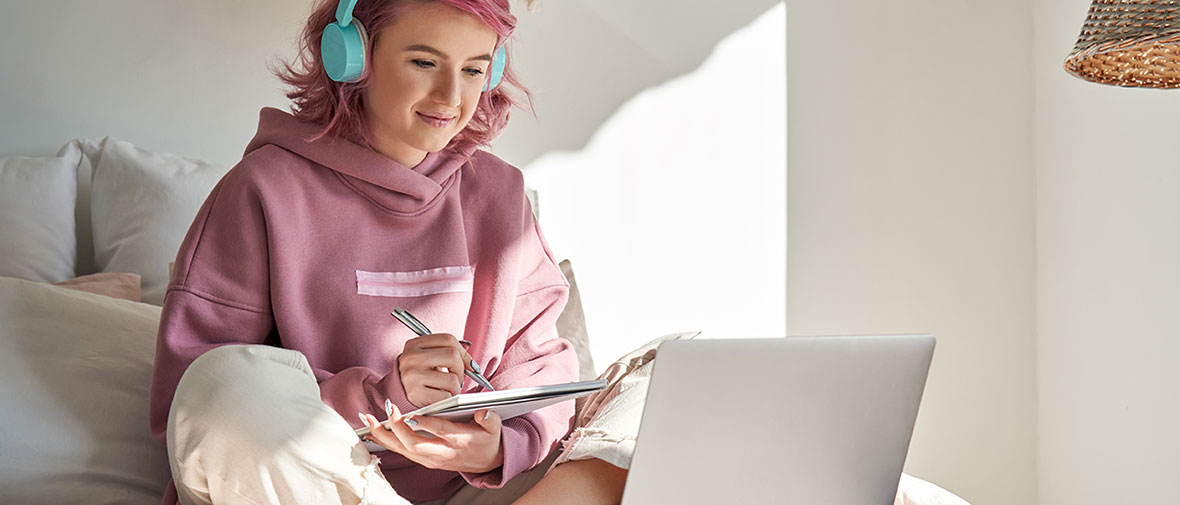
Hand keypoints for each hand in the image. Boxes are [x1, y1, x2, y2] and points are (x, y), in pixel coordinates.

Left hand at [360, 405, 503, 473]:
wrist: (486, 463)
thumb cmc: (487, 441)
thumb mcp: (495, 429)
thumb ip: (490, 419)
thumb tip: (484, 412)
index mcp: (459, 441)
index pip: (441, 432)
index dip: (425, 424)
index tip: (411, 414)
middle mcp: (442, 452)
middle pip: (415, 445)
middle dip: (397, 429)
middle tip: (388, 410)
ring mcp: (430, 458)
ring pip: (403, 449)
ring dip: (384, 435)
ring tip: (368, 420)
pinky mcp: (424, 459)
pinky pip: (400, 451)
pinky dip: (385, 442)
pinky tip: (372, 432)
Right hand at [398, 333, 475, 406]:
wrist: (398, 393)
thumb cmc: (419, 374)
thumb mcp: (428, 357)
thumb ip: (447, 352)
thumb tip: (471, 359)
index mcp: (415, 344)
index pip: (448, 339)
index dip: (464, 353)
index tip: (470, 365)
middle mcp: (411, 357)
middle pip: (452, 356)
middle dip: (460, 370)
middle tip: (456, 378)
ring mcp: (412, 375)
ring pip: (452, 379)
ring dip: (455, 388)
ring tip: (445, 389)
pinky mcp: (415, 394)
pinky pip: (446, 396)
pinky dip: (447, 399)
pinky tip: (438, 397)